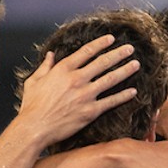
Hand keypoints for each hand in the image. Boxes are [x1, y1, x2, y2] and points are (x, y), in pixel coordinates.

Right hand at [18, 34, 140, 148]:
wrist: (35, 128)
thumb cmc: (32, 106)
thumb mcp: (34, 81)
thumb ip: (45, 67)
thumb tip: (50, 55)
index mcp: (63, 69)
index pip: (86, 51)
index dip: (100, 43)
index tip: (111, 39)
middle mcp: (76, 79)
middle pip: (103, 62)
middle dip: (118, 53)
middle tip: (130, 48)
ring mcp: (85, 95)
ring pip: (110, 79)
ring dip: (125, 70)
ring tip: (136, 64)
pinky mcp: (90, 111)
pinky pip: (111, 101)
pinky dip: (123, 96)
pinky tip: (133, 91)